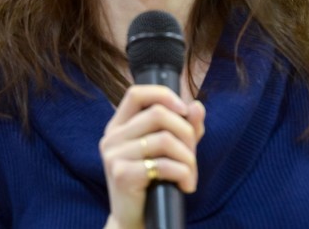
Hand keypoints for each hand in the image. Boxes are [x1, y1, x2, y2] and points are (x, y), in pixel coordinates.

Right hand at [100, 85, 204, 228]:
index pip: (136, 93)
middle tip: (193, 156)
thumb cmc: (153, 181)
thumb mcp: (172, 149)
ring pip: (164, 139)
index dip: (163, 95)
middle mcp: (112, 137)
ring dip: (188, 158)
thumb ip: (185, 125)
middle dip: (186, 132)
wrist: (135, 220)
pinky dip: (184, 173)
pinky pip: (163, 164)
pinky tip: (186, 185)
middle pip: (158, 114)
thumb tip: (196, 106)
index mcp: (120, 125)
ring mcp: (114, 155)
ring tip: (191, 174)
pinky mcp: (121, 175)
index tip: (184, 110)